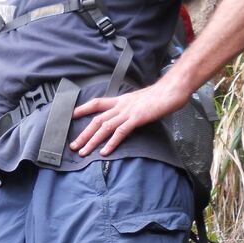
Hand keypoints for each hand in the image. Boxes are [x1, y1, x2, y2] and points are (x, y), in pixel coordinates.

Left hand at [70, 78, 189, 156]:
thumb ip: (130, 108)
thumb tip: (125, 117)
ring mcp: (128, 112)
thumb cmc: (160, 96)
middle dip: (83, 134)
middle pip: (97, 120)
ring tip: (84, 152)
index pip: (97, 103)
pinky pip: (120, 132)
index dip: (83, 108)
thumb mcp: (140, 101)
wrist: (172, 90)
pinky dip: (111, 143)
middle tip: (73, 146)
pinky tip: (104, 152)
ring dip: (92, 141)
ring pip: (105, 127)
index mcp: (121, 100)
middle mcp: (121, 106)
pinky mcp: (137, 118)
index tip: (71, 115)